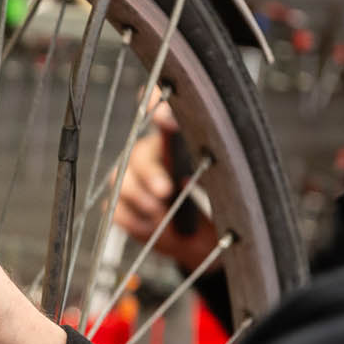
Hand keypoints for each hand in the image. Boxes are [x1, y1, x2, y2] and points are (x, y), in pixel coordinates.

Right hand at [114, 103, 222, 271]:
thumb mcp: (227, 186)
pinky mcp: (122, 207)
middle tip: (165, 191)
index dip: (156, 104)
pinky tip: (151, 225)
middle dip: (150, 174)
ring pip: (121, 181)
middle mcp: (151, 157)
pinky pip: (115, 209)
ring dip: (139, 199)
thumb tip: (202, 166)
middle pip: (138, 154)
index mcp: (176, 143)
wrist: (198, 239)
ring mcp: (132, 181)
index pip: (163, 113)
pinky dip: (133, 221)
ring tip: (159, 214)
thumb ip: (220, 170)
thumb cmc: (214, 206)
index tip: (160, 109)